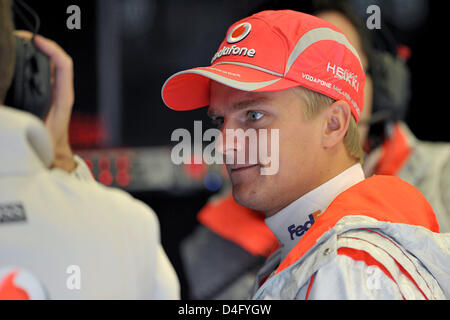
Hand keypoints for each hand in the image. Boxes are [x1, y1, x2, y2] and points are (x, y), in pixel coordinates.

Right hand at [15, 31, 76, 172]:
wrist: (52, 155)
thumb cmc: (46, 143)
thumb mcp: (34, 129)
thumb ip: (19, 114)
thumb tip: (5, 100)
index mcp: (63, 96)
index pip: (64, 64)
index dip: (50, 48)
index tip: (34, 40)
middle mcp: (61, 91)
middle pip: (55, 60)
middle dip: (39, 45)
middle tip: (19, 37)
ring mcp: (55, 92)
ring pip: (48, 65)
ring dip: (34, 53)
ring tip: (16, 44)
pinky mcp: (47, 95)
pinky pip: (41, 74)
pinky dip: (30, 63)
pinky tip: (16, 61)